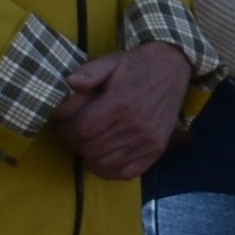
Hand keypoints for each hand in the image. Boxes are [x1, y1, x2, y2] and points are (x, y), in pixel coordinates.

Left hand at [59, 42, 192, 179]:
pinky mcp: (156, 150)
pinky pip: (125, 173)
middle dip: (73, 141)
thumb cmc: (138, 65)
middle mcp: (136, 126)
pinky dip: (108, 169)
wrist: (174, 68)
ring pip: (103, 164)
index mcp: (121, 103)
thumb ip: (89, 72)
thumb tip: (69, 83)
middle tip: (71, 130)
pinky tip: (103, 154)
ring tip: (86, 141)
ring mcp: (148, 141)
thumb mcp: (111, 61)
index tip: (61, 121)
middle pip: (89, 149)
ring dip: (88, 155)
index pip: (81, 130)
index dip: (64, 128)